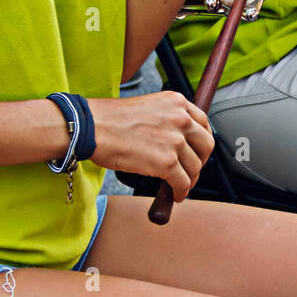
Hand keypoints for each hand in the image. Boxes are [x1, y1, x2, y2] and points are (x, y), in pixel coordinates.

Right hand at [90, 91, 214, 202]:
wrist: (91, 127)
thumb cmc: (110, 119)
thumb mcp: (148, 107)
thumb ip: (167, 119)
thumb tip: (178, 141)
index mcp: (176, 102)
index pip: (203, 123)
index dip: (201, 141)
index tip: (196, 151)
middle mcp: (181, 118)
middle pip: (206, 145)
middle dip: (200, 160)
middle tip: (191, 169)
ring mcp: (175, 141)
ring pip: (195, 166)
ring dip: (190, 179)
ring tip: (180, 185)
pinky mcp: (167, 163)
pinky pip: (183, 182)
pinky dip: (181, 191)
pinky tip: (175, 194)